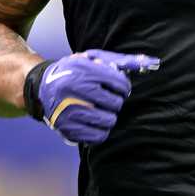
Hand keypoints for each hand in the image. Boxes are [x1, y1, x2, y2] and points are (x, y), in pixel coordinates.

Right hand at [30, 49, 159, 144]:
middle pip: (115, 104)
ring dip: (109, 116)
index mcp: (83, 70)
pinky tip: (94, 122)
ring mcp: (69, 110)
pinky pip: (98, 137)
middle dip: (116, 102)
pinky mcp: (66, 128)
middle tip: (108, 99)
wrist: (43, 86)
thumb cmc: (76, 70)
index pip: (119, 83)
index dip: (124, 87)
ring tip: (101, 110)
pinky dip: (101, 131)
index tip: (119, 88)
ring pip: (108, 121)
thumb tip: (151, 62)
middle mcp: (74, 90)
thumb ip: (122, 61)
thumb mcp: (94, 59)